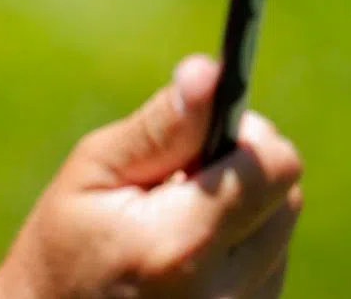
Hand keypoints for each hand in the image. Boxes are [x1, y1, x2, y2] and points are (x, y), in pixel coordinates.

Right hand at [0, 56, 302, 297]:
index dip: (242, 133)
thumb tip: (208, 72)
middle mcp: (226, 290)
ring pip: (280, 225)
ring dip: (239, 203)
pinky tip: (186, 246)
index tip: (201, 129)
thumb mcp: (93, 170)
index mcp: (179, 244)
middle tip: (177, 173)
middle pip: (286, 193)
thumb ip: (159, 126)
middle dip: (240, 165)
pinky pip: (270, 260)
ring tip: (175, 215)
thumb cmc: (64, 242)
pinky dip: (237, 239)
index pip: (272, 167)